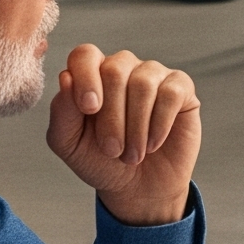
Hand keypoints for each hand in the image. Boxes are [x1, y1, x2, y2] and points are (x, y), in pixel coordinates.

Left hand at [46, 46, 201, 226]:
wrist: (137, 188)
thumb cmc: (100, 161)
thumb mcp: (69, 143)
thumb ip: (62, 111)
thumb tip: (66, 77)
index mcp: (92, 76)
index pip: (85, 55)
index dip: (86, 77)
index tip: (89, 110)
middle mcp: (123, 68)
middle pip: (115, 69)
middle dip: (112, 117)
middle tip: (112, 150)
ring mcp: (154, 75)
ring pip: (143, 83)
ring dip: (135, 127)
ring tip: (132, 154)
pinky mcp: (181, 88)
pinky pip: (171, 93)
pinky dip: (159, 124)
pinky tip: (153, 143)